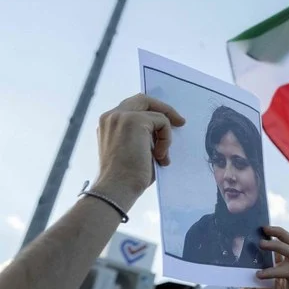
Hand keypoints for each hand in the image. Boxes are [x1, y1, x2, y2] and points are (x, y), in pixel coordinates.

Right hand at [93, 94, 184, 208]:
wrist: (117, 188)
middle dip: (164, 109)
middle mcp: (111, 116)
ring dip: (165, 134)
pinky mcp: (134, 120)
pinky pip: (162, 122)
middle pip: (143, 99)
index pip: (133, 107)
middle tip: (180, 122)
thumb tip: (162, 134)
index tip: (169, 124)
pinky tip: (158, 156)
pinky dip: (166, 139)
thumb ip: (142, 137)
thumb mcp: (134, 150)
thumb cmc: (127, 177)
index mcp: (109, 124)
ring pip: (156, 112)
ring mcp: (121, 116)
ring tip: (161, 155)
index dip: (152, 112)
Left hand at [242, 227, 288, 288]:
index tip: (259, 227)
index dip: (275, 233)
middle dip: (280, 233)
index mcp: (283, 268)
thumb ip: (247, 270)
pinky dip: (273, 270)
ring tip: (261, 244)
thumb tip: (236, 252)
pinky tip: (259, 275)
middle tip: (264, 229)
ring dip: (277, 246)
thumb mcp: (249, 286)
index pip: (283, 244)